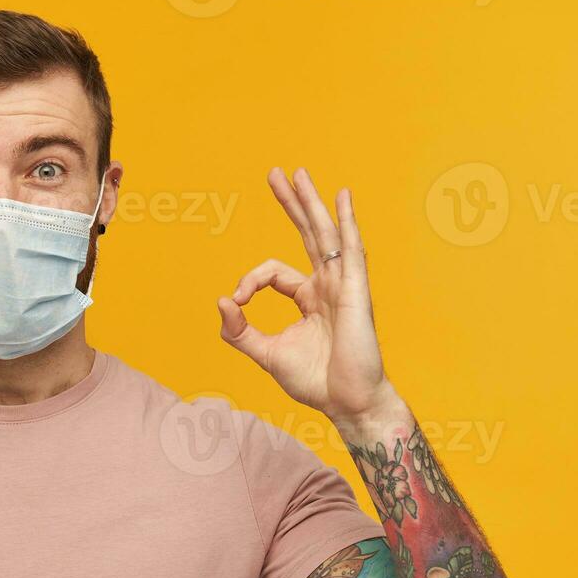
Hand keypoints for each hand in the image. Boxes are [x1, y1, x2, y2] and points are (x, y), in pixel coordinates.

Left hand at [217, 167, 401, 429]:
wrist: (347, 402)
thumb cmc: (315, 381)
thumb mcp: (266, 353)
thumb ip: (240, 331)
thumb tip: (222, 301)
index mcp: (307, 299)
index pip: (273, 272)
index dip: (249, 281)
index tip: (237, 302)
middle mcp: (326, 286)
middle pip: (306, 235)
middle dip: (291, 204)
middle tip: (276, 174)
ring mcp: (342, 285)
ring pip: (324, 235)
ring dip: (311, 203)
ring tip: (299, 174)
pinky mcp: (355, 290)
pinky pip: (349, 250)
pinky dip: (345, 222)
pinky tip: (342, 197)